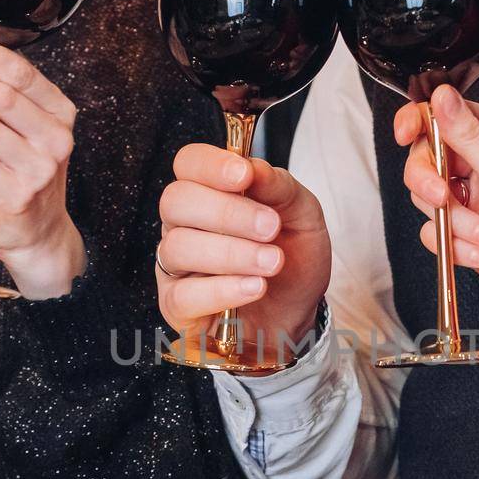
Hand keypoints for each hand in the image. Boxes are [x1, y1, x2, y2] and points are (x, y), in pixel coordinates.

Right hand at [156, 144, 331, 369]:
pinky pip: (184, 295)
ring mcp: (175, 266)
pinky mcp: (176, 307)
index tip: (244, 175)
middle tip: (270, 227)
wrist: (298, 315)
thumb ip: (280, 188)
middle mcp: (183, 224)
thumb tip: (255, 167)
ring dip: (232, 253)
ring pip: (179, 247)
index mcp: (208, 192)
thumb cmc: (292, 259)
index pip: (188, 163)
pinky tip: (254, 287)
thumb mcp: (303, 216)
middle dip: (226, 212)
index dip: (210, 165)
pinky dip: (222, 289)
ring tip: (272, 263)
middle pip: (176, 201)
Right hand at [393, 87, 478, 337]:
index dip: (420, 122)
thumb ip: (469, 136)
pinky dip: (458, 248)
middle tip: (443, 197)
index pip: (448, 114)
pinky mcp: (467, 233)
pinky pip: (436, 234)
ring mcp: (476, 200)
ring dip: (456, 223)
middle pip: (428, 157)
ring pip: (429, 199)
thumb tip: (441, 96)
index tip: (405, 135)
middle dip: (431, 181)